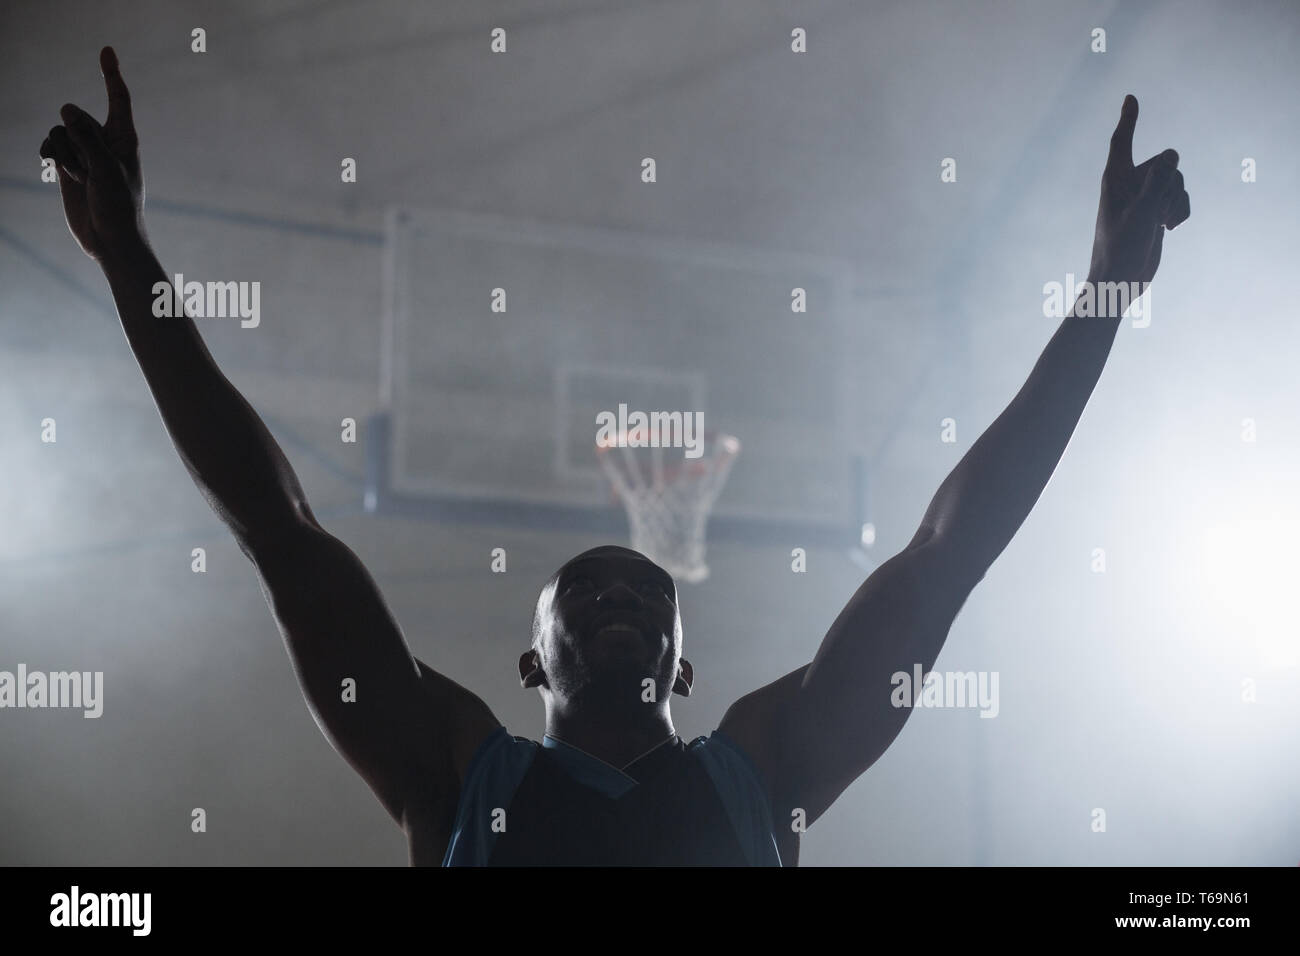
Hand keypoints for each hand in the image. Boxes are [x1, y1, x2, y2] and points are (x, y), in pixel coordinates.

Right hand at [39, 46, 144, 262]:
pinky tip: (56, 169)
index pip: (117, 99)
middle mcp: (104, 141)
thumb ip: (87, 138)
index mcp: (124, 138)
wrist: (109, 239)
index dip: (111, 74)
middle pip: (76, 117)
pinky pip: (50, 144)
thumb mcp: (106, 169)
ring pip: (60, 131)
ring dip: (65, 154)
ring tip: (82, 179)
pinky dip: (51, 154)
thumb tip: (66, 109)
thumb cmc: (119, 206)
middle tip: (90, 170)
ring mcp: (85, 152)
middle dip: (75, 139)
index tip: (106, 50)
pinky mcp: (69, 165)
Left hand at [1088, 95, 1189, 287]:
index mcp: (1115, 179)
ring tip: (1163, 223)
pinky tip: (1170, 228)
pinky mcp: (1155, 211)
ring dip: (1176, 201)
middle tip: (1158, 211)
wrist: (1120, 279)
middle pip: (1165, 163)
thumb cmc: (1122, 247)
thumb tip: (1173, 153)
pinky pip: (1179, 198)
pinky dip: (1179, 211)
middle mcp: (1129, 184)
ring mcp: (1143, 197)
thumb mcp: (1143, 212)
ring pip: (1176, 181)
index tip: (1131, 98)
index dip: (1129, 119)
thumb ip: (1159, 181)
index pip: (1122, 141)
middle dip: (1170, 184)